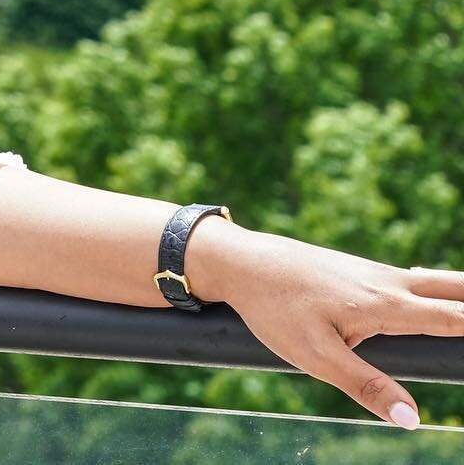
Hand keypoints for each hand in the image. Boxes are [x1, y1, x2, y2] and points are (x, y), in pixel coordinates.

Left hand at [194, 224, 462, 429]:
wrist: (239, 261)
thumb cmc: (274, 309)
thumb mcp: (315, 357)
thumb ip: (366, 386)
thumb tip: (415, 420)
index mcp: (385, 304)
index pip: (455, 319)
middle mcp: (388, 282)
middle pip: (455, 290)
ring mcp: (375, 274)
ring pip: (436, 281)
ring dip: (463, 292)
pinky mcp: (361, 273)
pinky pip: (414, 281)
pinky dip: (442, 288)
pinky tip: (445, 295)